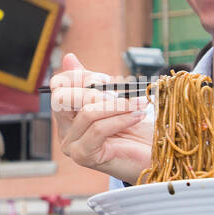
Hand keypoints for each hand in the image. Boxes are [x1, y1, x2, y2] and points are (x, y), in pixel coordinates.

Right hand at [50, 53, 152, 182]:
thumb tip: (69, 58)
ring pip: (86, 113)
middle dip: (93, 90)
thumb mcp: (115, 99)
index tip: (107, 80)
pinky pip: (98, 129)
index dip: (80, 76)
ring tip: (139, 104)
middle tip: (119, 93)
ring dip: (117, 105)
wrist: (155, 156)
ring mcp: (72, 146)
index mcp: (69, 114)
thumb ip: (92, 82)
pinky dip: (121, 118)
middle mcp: (65, 131)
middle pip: (62, 98)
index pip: (58, 86)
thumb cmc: (137, 130)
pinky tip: (138, 115)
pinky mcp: (84, 156)